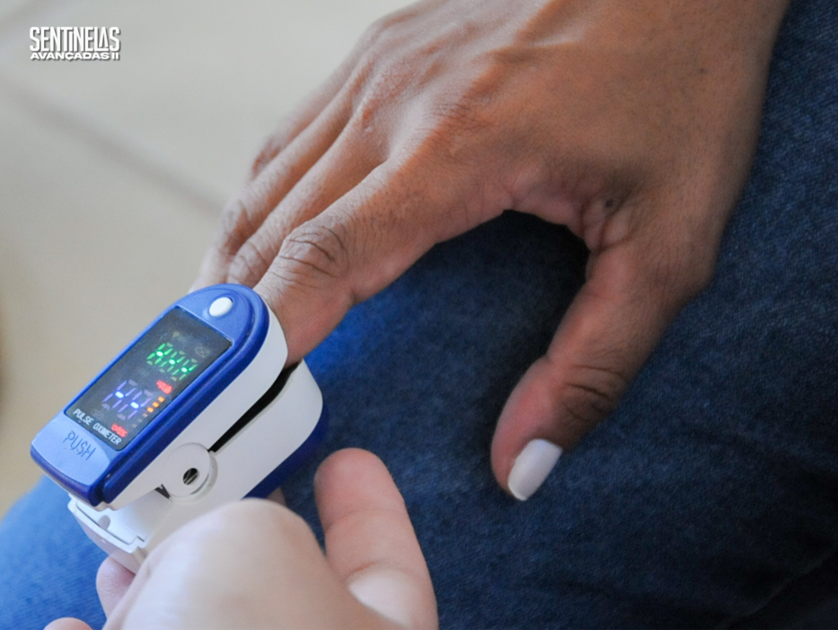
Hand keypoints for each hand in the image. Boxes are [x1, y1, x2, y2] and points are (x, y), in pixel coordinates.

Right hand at [44, 449, 436, 629]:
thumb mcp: (249, 546)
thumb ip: (235, 529)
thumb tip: (194, 566)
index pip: (387, 558)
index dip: (369, 504)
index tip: (348, 464)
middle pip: (287, 597)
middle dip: (240, 546)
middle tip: (209, 506)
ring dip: (159, 595)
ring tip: (122, 564)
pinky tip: (76, 628)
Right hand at [196, 0, 788, 498]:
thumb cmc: (684, 86)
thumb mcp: (670, 241)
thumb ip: (595, 362)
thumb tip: (523, 463)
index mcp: (458, 147)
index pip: (322, 258)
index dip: (267, 338)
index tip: (232, 400)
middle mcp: (394, 99)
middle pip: (270, 226)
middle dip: (231, 317)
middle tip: (212, 389)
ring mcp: (379, 66)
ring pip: (264, 179)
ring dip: (233, 260)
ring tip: (218, 333)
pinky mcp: (382, 51)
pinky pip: (292, 138)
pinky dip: (261, 202)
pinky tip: (263, 242)